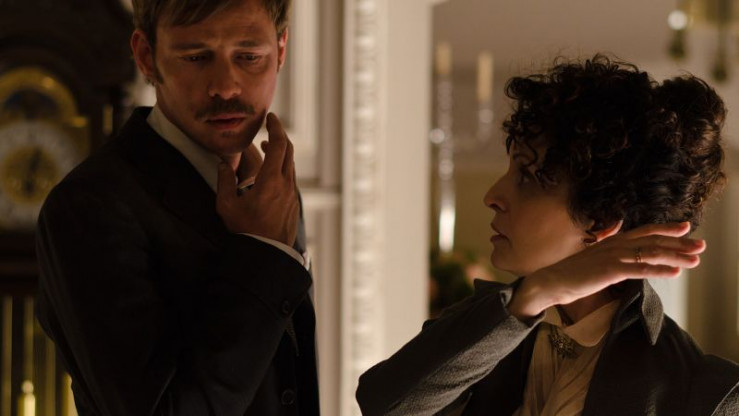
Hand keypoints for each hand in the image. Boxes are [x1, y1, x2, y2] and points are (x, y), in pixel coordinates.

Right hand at [216, 113, 298, 245]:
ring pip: (290, 165)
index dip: (275, 128)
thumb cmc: (246, 231)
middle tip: (269, 126)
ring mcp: (292, 194)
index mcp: (270, 181)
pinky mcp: (293, 203)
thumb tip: (223, 164)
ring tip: (265, 147)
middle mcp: (285, 184)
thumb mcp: (227, 206)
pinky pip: (290, 177)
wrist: (267, 254)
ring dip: (279, 152)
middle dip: (279, 135)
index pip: (278, 145)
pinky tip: (270, 171)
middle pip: (288, 151)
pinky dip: (281, 167)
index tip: (271, 117)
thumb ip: (224, 182)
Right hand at [508, 222, 704, 319]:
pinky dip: (659, 269)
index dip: (665, 229)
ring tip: (695, 260)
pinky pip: (639, 269)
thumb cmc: (570, 273)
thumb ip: (606, 246)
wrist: (551, 281)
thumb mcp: (591, 256)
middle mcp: (614, 245)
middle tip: (701, 245)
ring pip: (650, 254)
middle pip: (652, 241)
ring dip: (676, 256)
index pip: (643, 231)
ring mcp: (612, 257)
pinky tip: (675, 272)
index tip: (685, 227)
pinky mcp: (609, 271)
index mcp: (611, 241)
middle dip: (679, 243)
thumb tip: (615, 237)